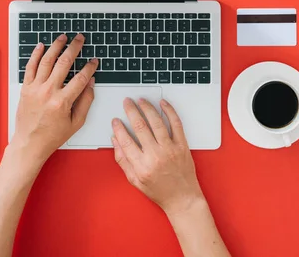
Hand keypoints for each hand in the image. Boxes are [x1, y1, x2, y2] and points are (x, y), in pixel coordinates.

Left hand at [10, 34, 97, 166]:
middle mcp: (48, 92)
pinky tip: (41, 46)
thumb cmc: (52, 135)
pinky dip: (35, 54)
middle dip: (74, 48)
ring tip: (63, 37)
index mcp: (62, 102)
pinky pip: (30, 67)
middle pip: (64, 63)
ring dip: (56, 46)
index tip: (94, 61)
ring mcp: (35, 88)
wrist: (29, 143)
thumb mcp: (76, 122)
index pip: (81, 78)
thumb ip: (86, 101)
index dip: (89, 67)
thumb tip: (91, 83)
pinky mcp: (26, 88)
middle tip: (80, 39)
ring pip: (47, 60)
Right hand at [112, 98, 203, 214]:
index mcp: (142, 166)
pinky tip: (163, 104)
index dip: (118, 128)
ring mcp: (170, 149)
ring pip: (156, 122)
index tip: (115, 120)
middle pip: (140, 127)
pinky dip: (169, 111)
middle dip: (131, 111)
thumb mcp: (135, 181)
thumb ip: (123, 160)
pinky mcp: (182, 145)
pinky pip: (176, 124)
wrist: (182, 198)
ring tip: (141, 100)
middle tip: (127, 102)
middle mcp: (156, 156)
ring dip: (147, 108)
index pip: (126, 141)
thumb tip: (115, 141)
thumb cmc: (159, 191)